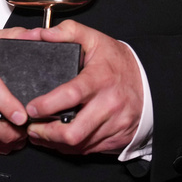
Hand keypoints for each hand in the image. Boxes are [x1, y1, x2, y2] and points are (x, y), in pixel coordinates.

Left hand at [24, 20, 142, 154]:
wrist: (150, 81)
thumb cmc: (118, 62)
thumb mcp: (94, 39)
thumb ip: (67, 32)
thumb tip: (41, 35)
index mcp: (99, 79)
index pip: (71, 96)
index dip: (48, 105)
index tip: (32, 108)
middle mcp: (108, 105)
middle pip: (74, 132)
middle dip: (47, 134)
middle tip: (31, 127)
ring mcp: (113, 124)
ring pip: (79, 145)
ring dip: (55, 143)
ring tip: (39, 133)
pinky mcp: (117, 138)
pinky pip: (89, 150)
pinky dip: (70, 147)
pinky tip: (58, 139)